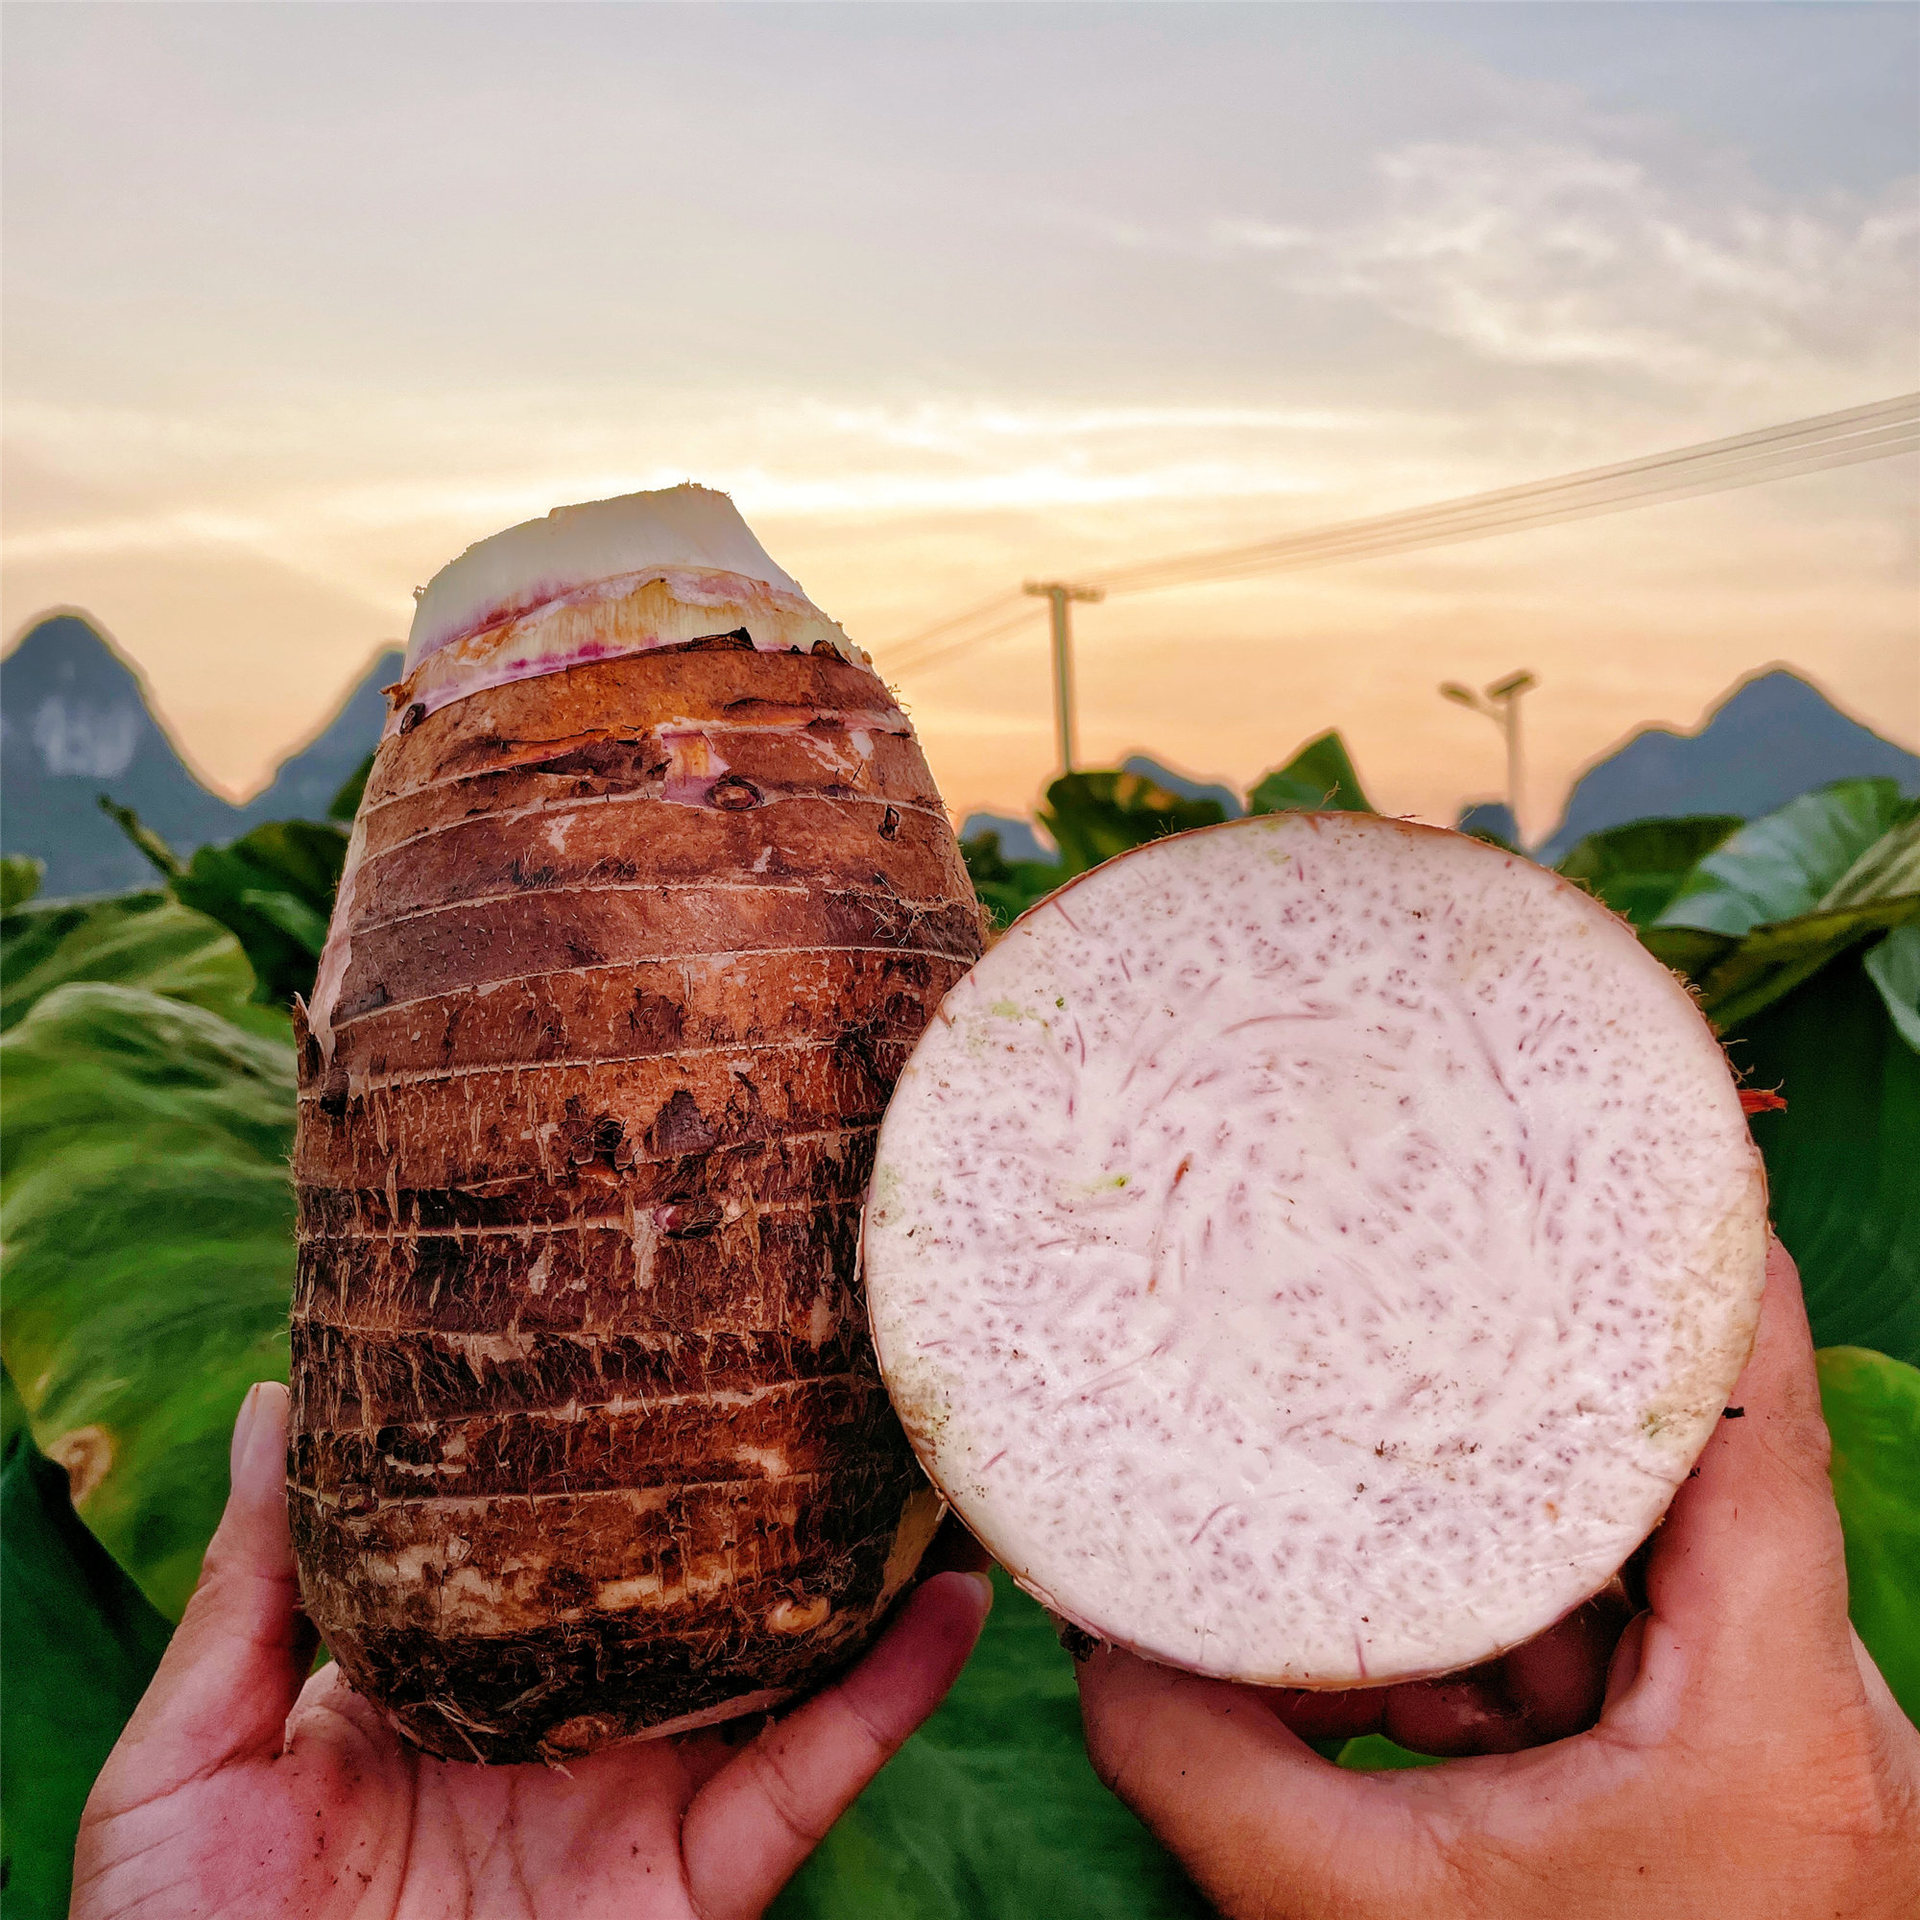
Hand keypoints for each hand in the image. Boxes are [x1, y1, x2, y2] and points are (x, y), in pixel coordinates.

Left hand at [72, 1386, 990, 1919]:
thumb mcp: (189, 1760)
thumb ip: (252, 1590)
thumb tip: (277, 1399)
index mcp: (456, 1676)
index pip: (557, 1531)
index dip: (616, 1438)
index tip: (669, 1322)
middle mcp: (568, 1720)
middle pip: (696, 1583)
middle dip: (768, 1484)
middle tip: (839, 1353)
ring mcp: (640, 1798)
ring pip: (782, 1662)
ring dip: (864, 1568)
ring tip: (930, 1451)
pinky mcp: (696, 1886)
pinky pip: (809, 1781)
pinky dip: (892, 1697)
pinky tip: (953, 1602)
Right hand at [1077, 1240, 1919, 1917]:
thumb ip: (1204, 1772)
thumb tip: (1094, 1636)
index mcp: (1772, 1720)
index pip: (1762, 1424)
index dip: (1706, 1263)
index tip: (1635, 1143)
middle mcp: (1817, 1711)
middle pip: (1680, 1490)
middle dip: (1521, 1459)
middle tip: (1411, 1378)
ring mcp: (1790, 1742)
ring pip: (1644, 1579)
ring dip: (1509, 1594)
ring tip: (1401, 1668)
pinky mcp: (1749, 1777)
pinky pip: (1635, 1658)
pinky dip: (1527, 1666)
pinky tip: (1433, 1729)